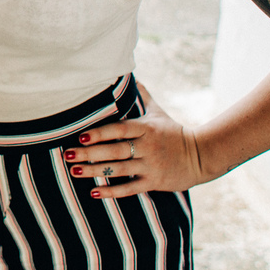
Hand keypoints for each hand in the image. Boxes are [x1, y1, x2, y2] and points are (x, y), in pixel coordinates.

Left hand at [64, 83, 208, 198]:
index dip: (100, 133)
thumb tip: (132, 76)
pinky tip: (94, 193)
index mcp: (145, 128)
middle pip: (114, 150)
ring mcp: (150, 165)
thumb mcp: (159, 113)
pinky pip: (129, 188)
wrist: (202, 156)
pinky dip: (112, 191)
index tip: (80, 135)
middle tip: (68, 155)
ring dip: (95, 171)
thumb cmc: (175, 133)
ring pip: (118, 169)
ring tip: (74, 172)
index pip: (119, 129)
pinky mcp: (154, 182)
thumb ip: (144, 96)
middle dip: (89, 153)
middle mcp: (147, 147)